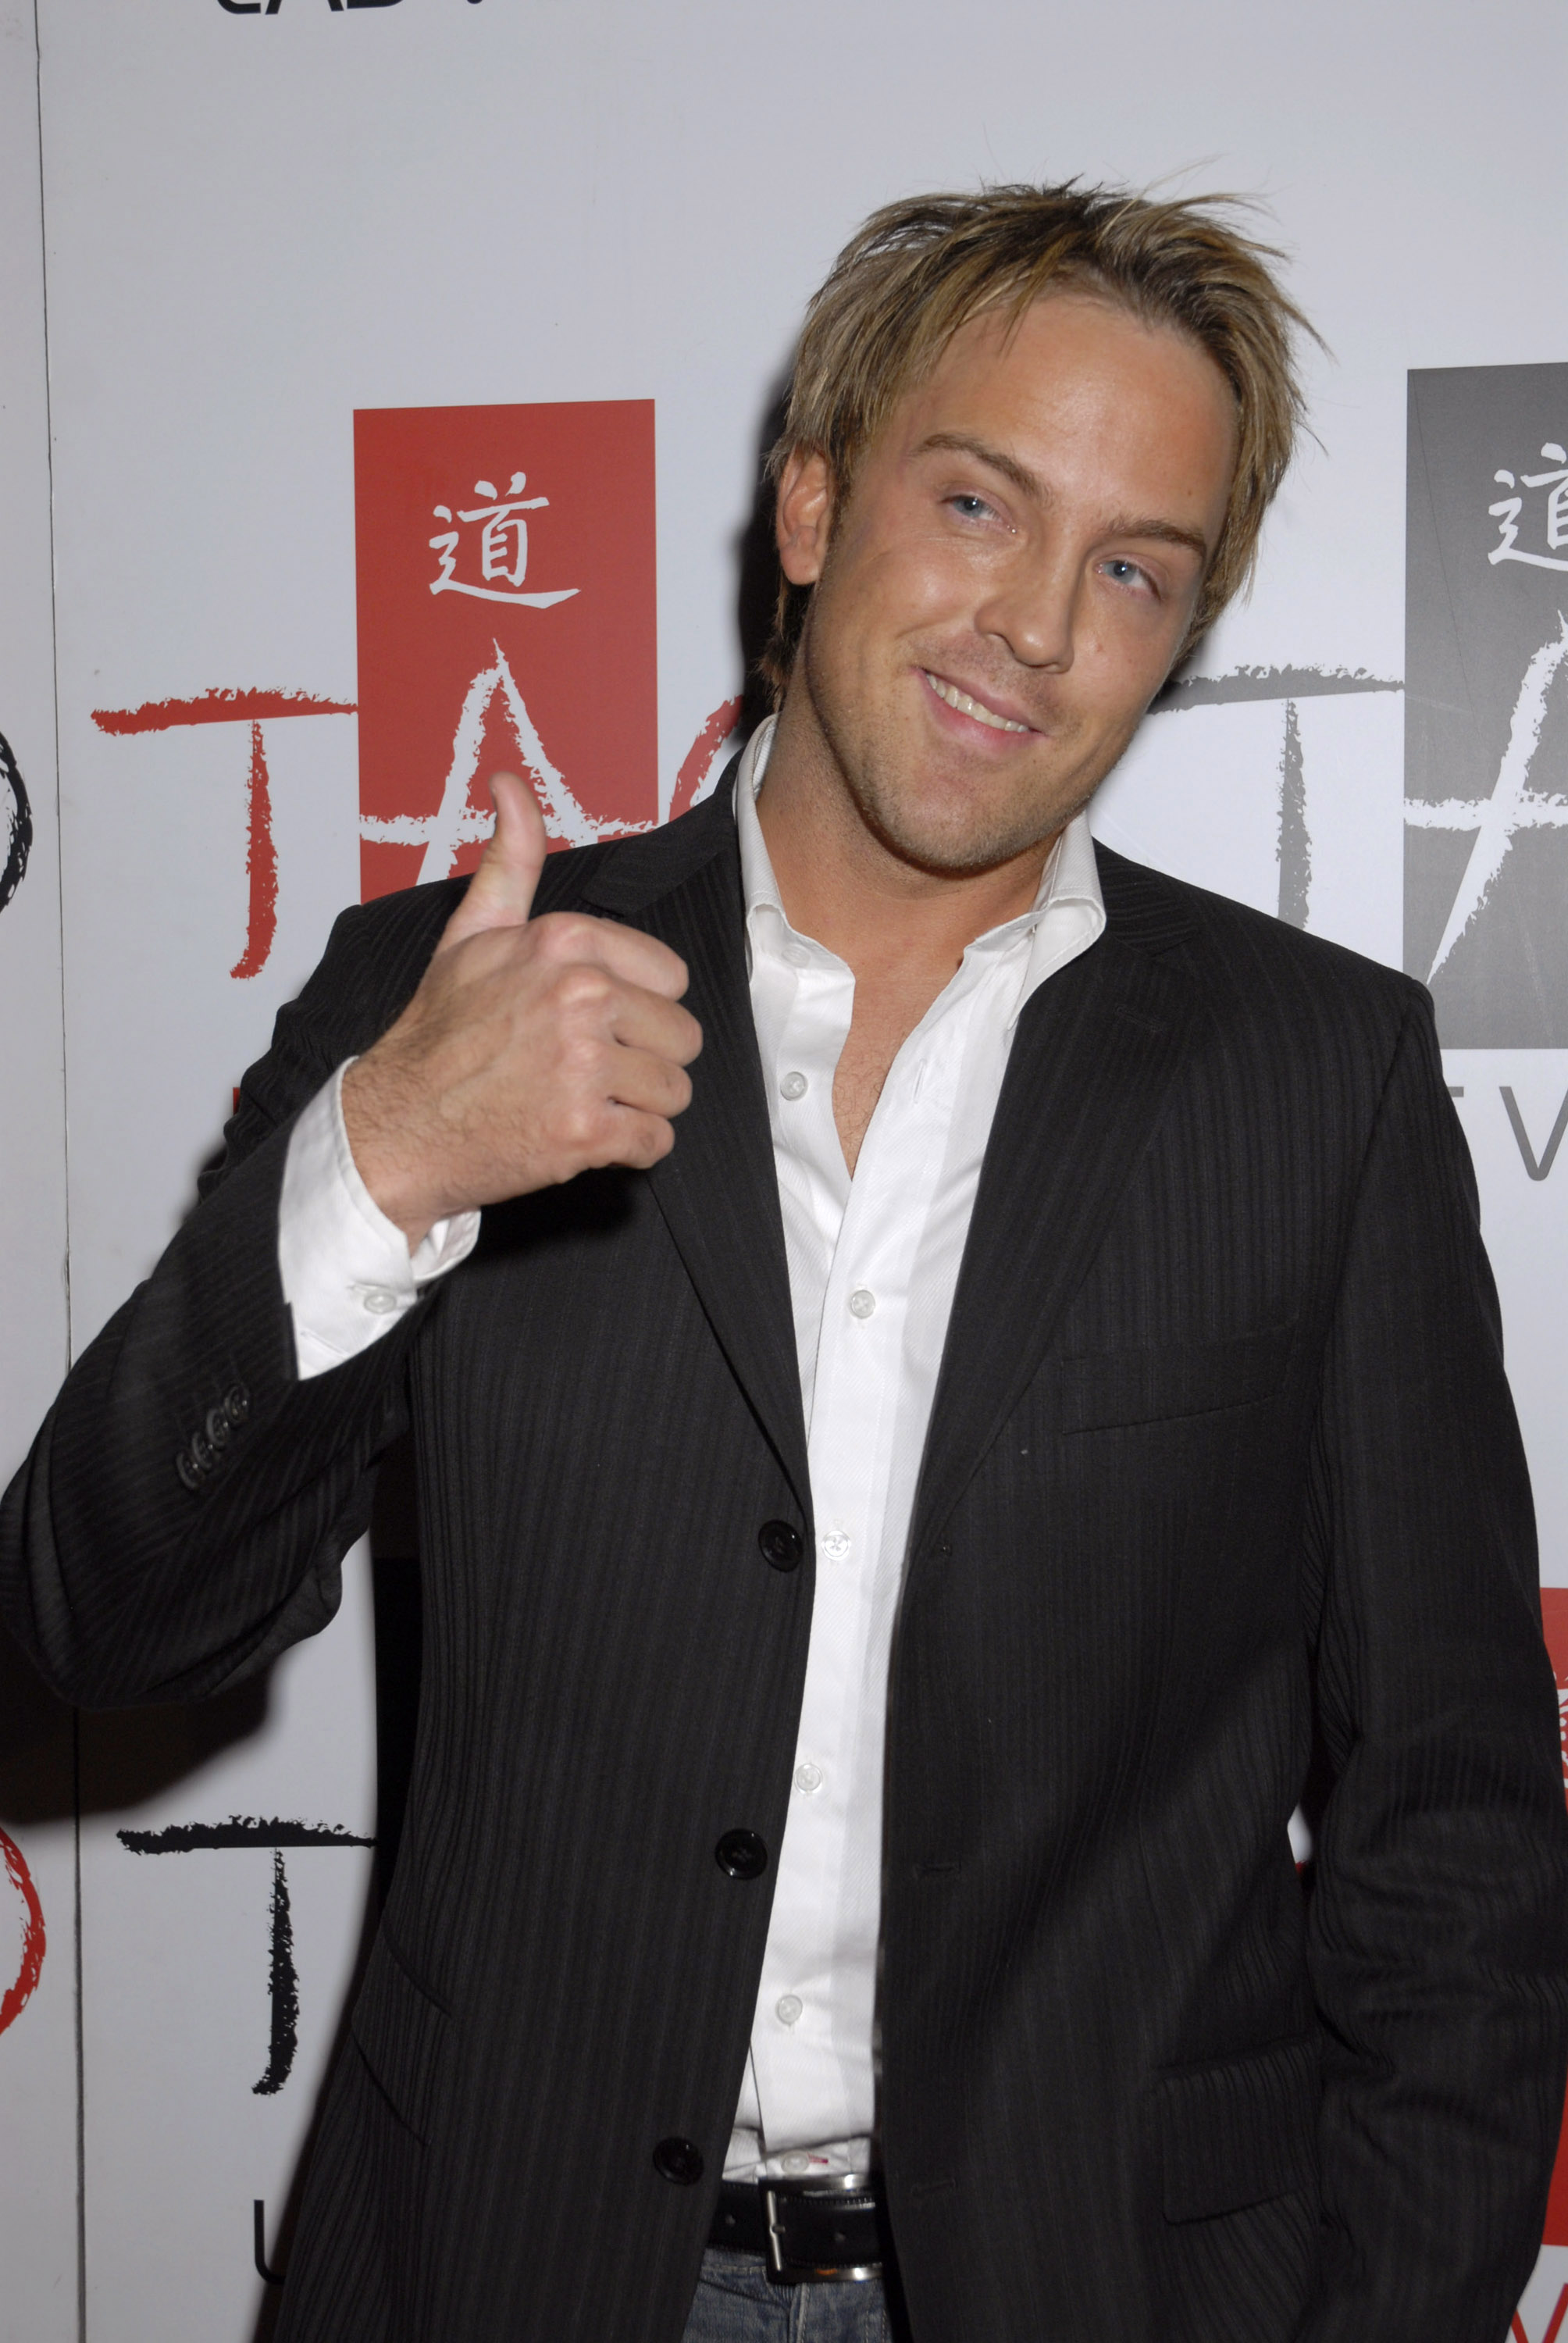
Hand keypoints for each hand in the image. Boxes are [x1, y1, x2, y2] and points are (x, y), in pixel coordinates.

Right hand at [341, 773, 701, 1248]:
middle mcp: (578, 996)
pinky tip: (585, 1135)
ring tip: (585, 1100)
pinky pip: (658, 1141)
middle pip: (681, 1035)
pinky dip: (631, 1148)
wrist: (395, 1126)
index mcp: (563, 943)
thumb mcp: (470, 935)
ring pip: (675, 1090)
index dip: (640, 1004)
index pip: (671, 975)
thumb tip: (510, 787)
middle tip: (589, 1070)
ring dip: (639, 1106)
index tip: (598, 1021)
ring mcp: (583, 1066)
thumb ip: (509, 862)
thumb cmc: (438, 1034)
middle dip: (645, 1058)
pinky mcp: (585, 1131)